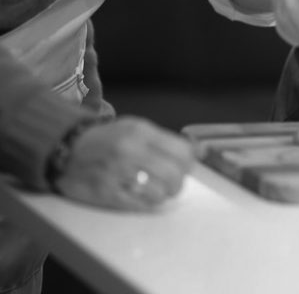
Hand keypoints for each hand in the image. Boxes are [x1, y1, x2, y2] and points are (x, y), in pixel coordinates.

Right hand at [54, 117, 194, 209]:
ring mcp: (117, 172)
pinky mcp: (106, 193)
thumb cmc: (105, 140)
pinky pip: (139, 205)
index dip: (188, 163)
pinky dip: (146, 204)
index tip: (185, 167)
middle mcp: (130, 150)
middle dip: (178, 184)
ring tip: (156, 192)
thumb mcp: (133, 128)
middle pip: (174, 175)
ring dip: (162, 196)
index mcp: (140, 131)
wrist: (66, 148)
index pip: (181, 151)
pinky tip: (142, 197)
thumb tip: (196, 152)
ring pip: (159, 193)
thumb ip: (162, 140)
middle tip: (173, 185)